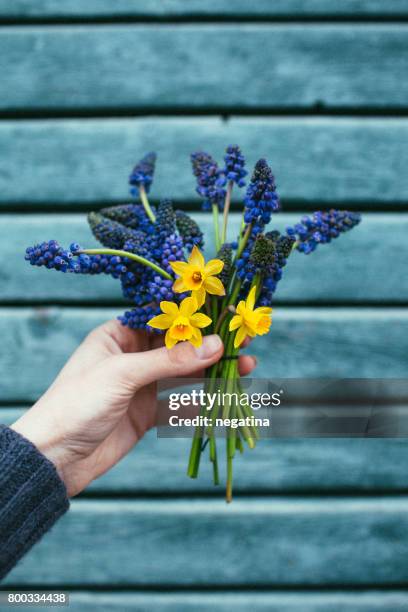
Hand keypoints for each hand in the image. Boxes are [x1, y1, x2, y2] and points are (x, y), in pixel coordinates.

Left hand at [11, 320, 255, 495]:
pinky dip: (203, 398)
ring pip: (185, 372)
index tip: (226, 311)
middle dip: (211, 343)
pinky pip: (181, 401)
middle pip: (179, 344)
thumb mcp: (123, 374)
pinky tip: (226, 393)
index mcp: (118, 335)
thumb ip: (170, 360)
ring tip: (246, 364)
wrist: (55, 457)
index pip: (162, 317)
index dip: (194, 313)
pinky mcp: (148, 412)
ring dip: (213, 369)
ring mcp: (142, 384)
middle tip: (244, 340)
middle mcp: (133, 356)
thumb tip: (215, 344)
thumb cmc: (78, 403)